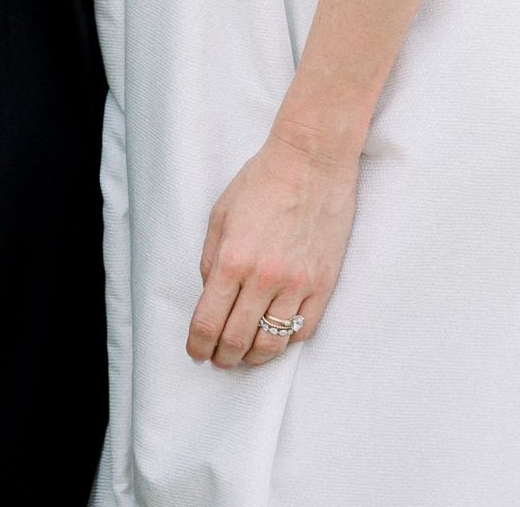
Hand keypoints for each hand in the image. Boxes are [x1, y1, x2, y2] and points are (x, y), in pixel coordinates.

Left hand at [188, 131, 358, 368]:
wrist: (311, 161)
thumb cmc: (263, 180)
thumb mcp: (221, 214)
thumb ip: (210, 258)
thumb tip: (209, 295)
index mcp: (233, 258)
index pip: (209, 321)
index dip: (198, 345)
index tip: (196, 351)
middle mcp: (264, 278)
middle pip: (237, 340)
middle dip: (222, 357)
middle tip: (217, 359)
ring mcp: (297, 284)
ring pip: (271, 345)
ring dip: (252, 357)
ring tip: (244, 355)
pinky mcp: (323, 285)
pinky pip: (303, 330)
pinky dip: (285, 341)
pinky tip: (274, 336)